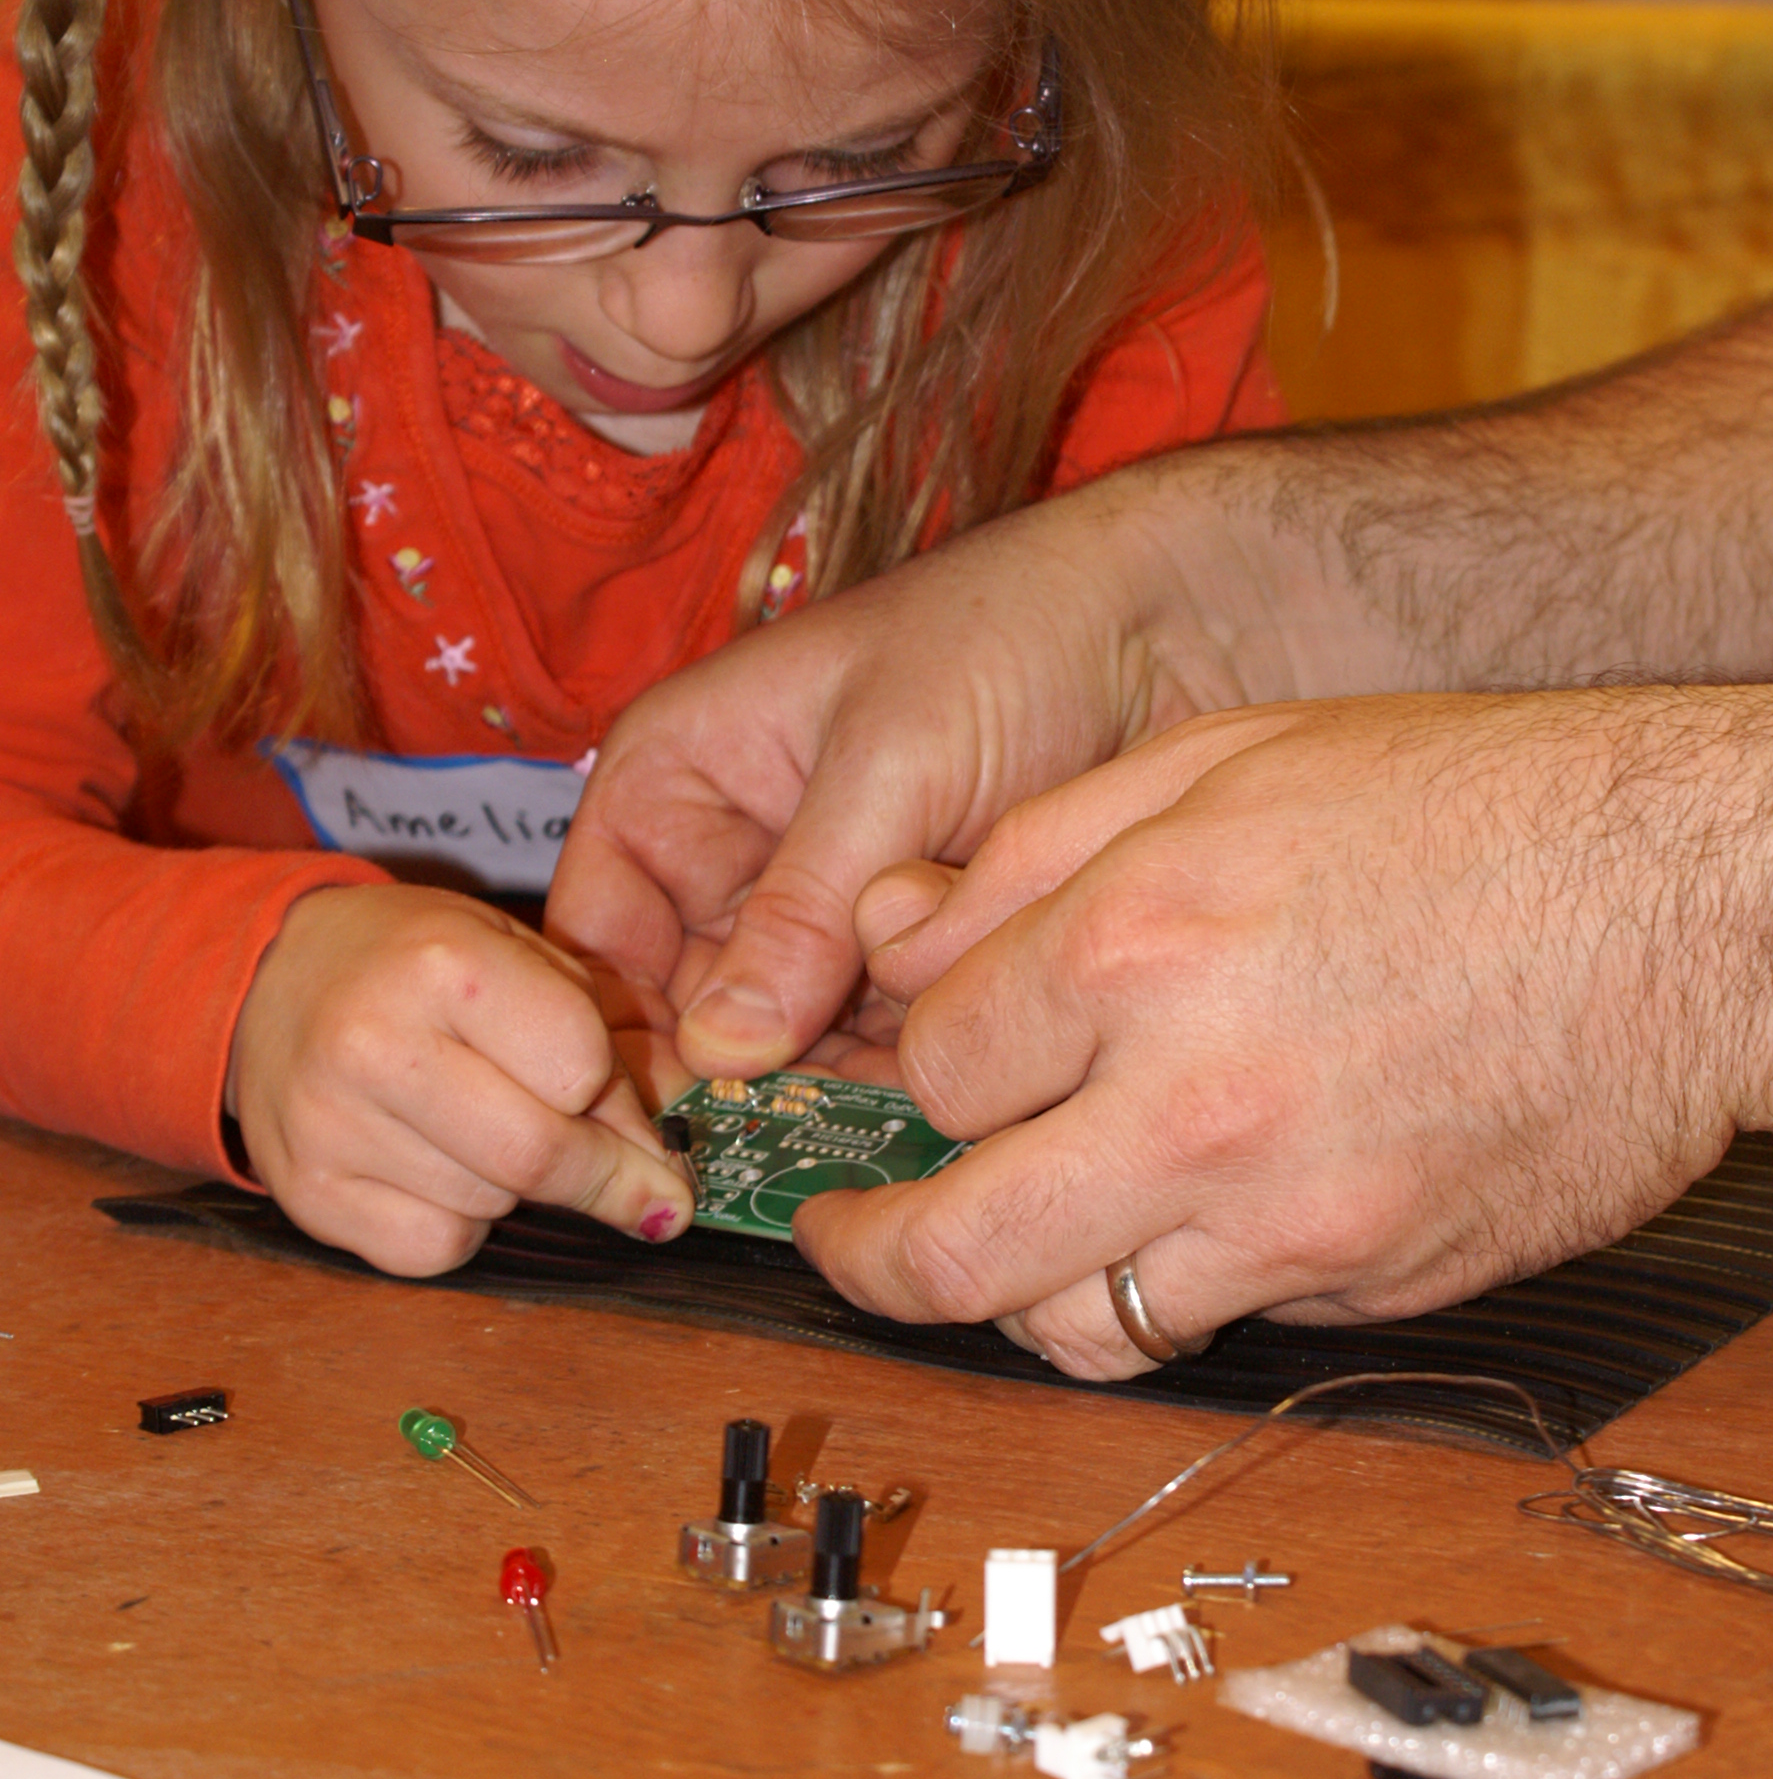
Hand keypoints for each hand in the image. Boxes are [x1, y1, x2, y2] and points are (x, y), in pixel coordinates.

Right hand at [227, 883, 697, 1275]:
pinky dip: (461, 1225)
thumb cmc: (413, 961)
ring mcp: (330, 1127)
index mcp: (442, 961)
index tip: (625, 1106)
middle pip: (537, 1155)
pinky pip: (432, 1251)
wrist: (273, 978)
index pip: (579, 1065)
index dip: (613, 1091)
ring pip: (492, 1207)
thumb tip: (660, 1175)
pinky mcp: (306, 1194)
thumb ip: (597, 1041)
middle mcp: (375, 1044)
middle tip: (639, 1186)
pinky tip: (440, 1170)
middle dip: (605, 1179)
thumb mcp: (514, 954)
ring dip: (523, 1189)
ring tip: (490, 1130)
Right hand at [548, 474, 1262, 1077]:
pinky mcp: (909, 953)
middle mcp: (733, 854)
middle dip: (740, 1081)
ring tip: (875, 1137)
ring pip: (786, 1044)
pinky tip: (937, 1115)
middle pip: (687, 1011)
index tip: (672, 1119)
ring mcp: (822, 912)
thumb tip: (720, 1051)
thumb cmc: (1006, 634)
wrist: (1165, 625)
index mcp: (678, 776)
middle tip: (785, 1152)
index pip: (601, 935)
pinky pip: (874, 1043)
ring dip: (828, 1090)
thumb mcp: (888, 766)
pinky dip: (903, 1078)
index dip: (621, 1030)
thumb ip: (803, 908)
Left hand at [788, 688, 1772, 1375]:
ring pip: (1073, 1331)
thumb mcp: (1231, 753)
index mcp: (1140, 937)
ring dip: (1019, 1294)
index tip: (931, 1067)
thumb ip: (1036, 851)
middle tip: (852, 1240)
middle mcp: (1198, 1097)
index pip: (932, 1065)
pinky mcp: (1375, 1283)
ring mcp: (1294, 1215)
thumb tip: (897, 936)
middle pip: (953, 1251)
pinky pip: (1218, 1330)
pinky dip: (1172, 1292)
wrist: (1704, 896)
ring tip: (1019, 1237)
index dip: (919, 1066)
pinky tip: (1188, 1220)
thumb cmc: (1475, 800)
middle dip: (870, 1258)